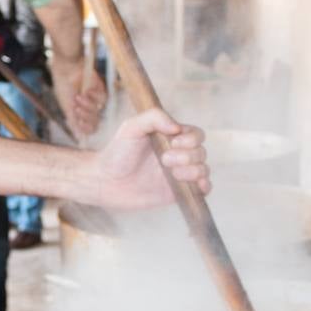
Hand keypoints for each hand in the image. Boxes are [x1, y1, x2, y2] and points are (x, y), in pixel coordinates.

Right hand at [48, 58, 106, 138]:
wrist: (66, 68)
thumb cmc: (64, 86)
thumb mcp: (66, 105)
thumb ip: (73, 120)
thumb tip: (78, 136)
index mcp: (79, 114)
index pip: (88, 128)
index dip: (86, 129)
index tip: (80, 124)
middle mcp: (88, 108)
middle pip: (95, 121)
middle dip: (86, 116)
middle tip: (77, 108)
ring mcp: (95, 100)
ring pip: (98, 111)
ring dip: (88, 106)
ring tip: (79, 97)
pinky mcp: (101, 90)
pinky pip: (102, 99)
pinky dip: (93, 96)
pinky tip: (86, 90)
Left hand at [90, 108, 208, 209]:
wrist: (105, 181)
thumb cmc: (116, 153)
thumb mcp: (131, 127)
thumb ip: (153, 118)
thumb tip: (177, 127)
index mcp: (170, 138)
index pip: (196, 135)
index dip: (190, 138)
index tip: (173, 141)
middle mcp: (178, 155)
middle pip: (201, 151)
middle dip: (187, 155)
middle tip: (164, 160)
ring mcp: (179, 174)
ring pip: (203, 169)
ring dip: (193, 170)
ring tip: (172, 172)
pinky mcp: (177, 192)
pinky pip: (202, 190)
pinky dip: (205, 186)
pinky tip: (194, 185)